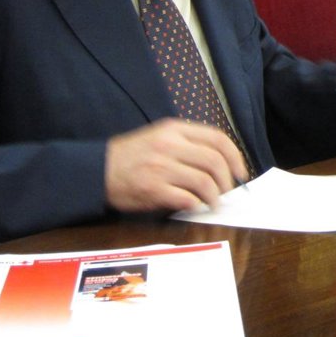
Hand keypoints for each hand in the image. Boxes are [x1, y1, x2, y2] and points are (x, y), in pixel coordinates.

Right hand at [105, 118, 247, 213]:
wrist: (95, 170)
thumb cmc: (131, 156)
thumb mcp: (160, 138)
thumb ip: (187, 145)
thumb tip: (221, 164)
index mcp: (174, 129)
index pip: (217, 139)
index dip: (235, 157)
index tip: (240, 172)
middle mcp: (169, 145)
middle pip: (214, 161)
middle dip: (227, 181)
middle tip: (227, 193)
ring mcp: (160, 167)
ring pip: (204, 181)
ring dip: (215, 196)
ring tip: (213, 203)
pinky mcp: (152, 189)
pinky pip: (185, 198)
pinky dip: (196, 204)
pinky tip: (195, 207)